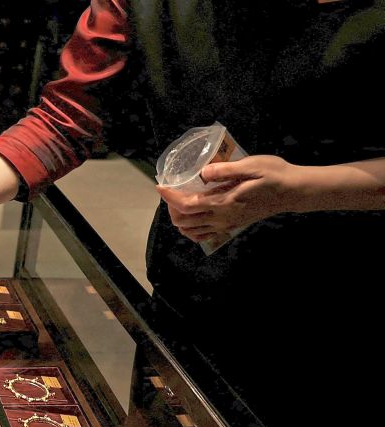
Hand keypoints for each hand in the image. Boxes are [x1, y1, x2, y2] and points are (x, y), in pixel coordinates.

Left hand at [157, 155, 304, 242]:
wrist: (293, 192)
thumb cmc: (274, 175)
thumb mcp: (251, 166)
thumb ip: (225, 170)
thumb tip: (202, 173)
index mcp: (223, 203)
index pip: (185, 204)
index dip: (169, 196)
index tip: (160, 185)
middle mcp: (221, 218)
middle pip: (183, 220)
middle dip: (171, 206)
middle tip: (173, 190)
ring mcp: (225, 224)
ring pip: (191, 230)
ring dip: (180, 217)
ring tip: (180, 200)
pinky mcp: (231, 226)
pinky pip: (204, 234)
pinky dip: (192, 228)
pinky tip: (192, 216)